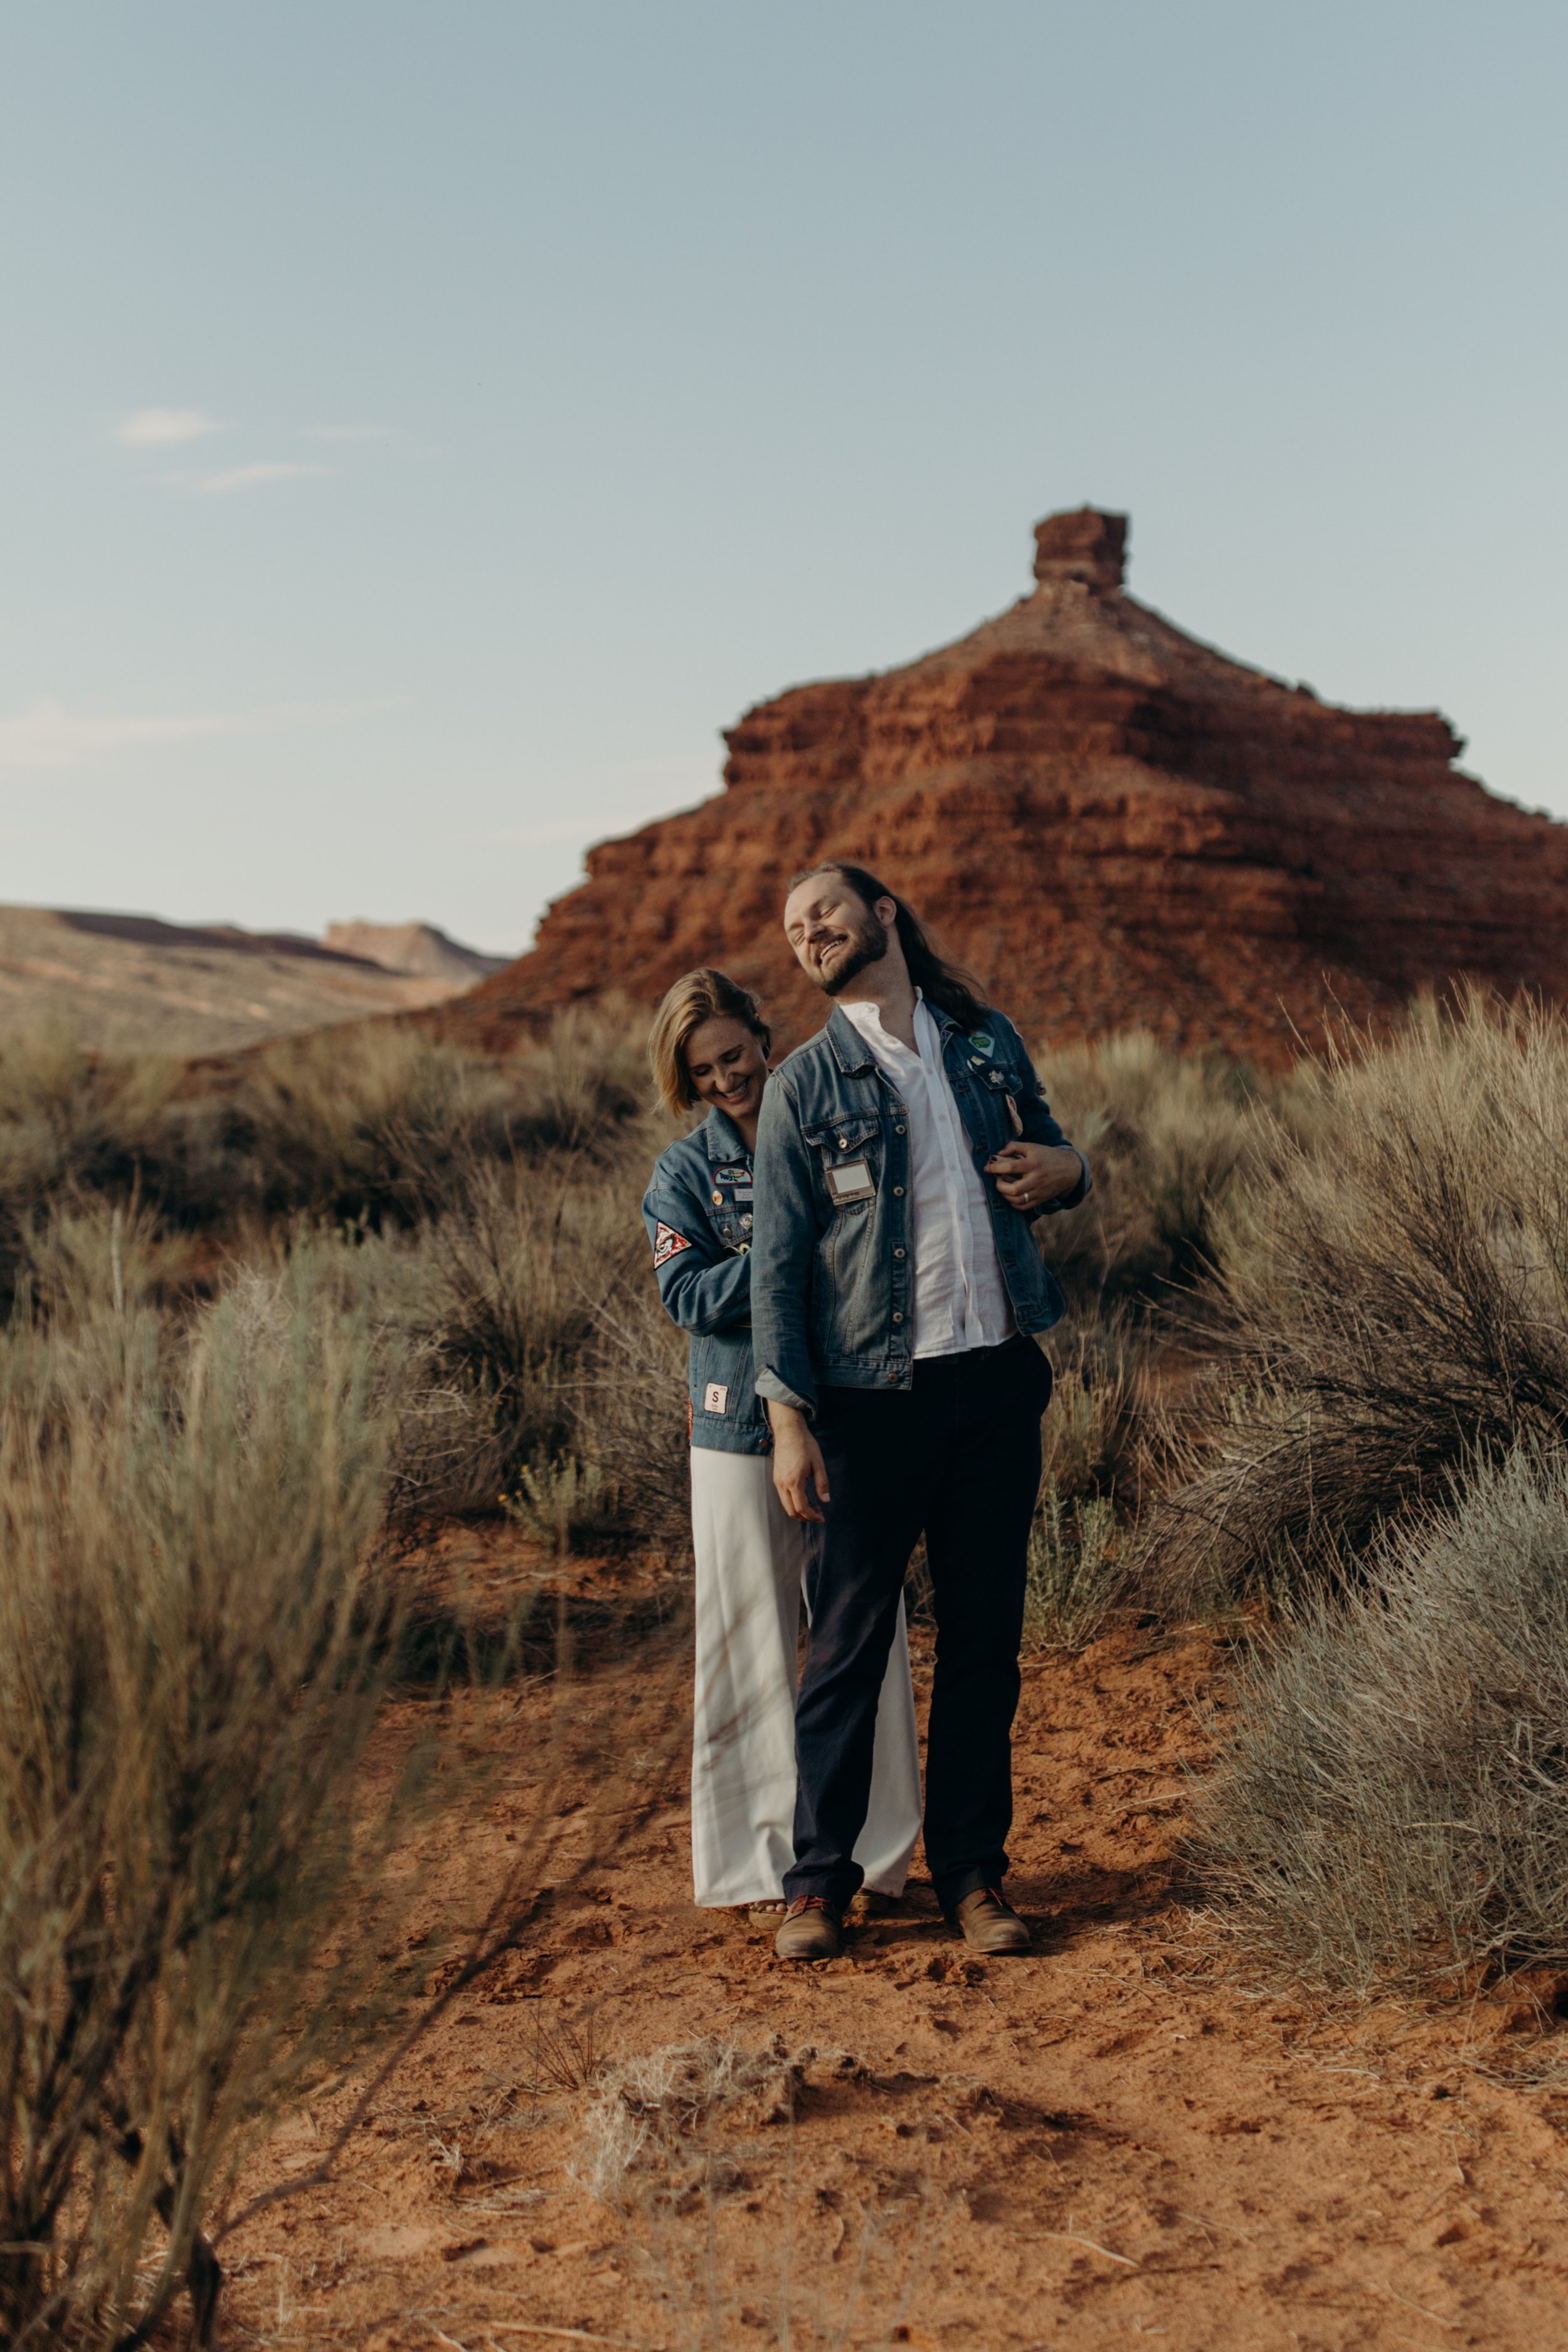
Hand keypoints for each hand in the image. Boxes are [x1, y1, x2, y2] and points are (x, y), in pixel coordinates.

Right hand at [768, 1401, 830, 1523]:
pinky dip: (794, 1502)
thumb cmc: (805, 1445)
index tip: (822, 1517)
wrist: (789, 1431)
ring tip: (814, 1506)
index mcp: (794, 1481)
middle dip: (805, 1517)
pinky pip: (783, 1497)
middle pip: (791, 1511)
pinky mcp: (776, 1478)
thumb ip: (822, 1484)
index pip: (801, 1508)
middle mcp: (783, 1484)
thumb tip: (826, 1500)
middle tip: (819, 1513)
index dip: (812, 1516)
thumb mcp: (818, 1464)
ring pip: (786, 1505)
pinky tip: (805, 1497)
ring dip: (799, 1510)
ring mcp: (778, 1481)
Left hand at [984, 1140, 1082, 1215]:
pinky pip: (1024, 1207)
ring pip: (1018, 1200)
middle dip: (1000, 1186)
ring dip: (1005, 1195)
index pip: (1011, 1167)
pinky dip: (1013, 1203)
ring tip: (1003, 1187)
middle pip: (1015, 1189)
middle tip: (997, 1179)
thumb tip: (998, 1153)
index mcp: (1034, 1164)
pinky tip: (1010, 1195)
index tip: (987, 1167)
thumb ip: (1014, 1147)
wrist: (1069, 1169)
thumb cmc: (1047, 1156)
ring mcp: (1039, 1191)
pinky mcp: (1041, 1199)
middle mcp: (1037, 1179)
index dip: (995, 1168)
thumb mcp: (1032, 1147)